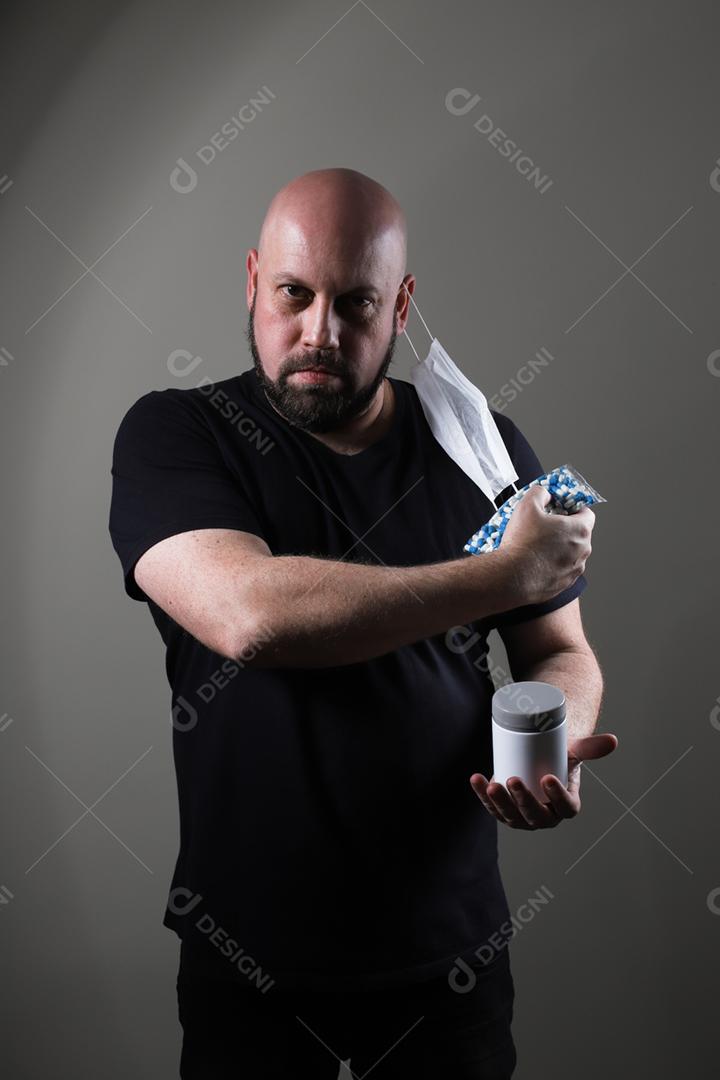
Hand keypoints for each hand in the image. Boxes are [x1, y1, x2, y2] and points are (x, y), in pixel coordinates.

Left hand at [469, 733, 618, 829]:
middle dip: (523, 800)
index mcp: (566, 806)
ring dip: (499, 802)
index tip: (548, 778)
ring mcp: (523, 817)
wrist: (540, 756)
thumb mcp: (574, 751)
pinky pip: (493, 807)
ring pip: (511, 815)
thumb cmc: (560, 755)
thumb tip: (613, 740)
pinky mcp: (505, 810)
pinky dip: (482, 796)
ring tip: (491, 784)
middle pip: (535, 815)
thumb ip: (591, 747)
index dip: (557, 797)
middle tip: (515, 779)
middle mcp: (545, 817)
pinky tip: (476, 780)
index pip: (566, 808)